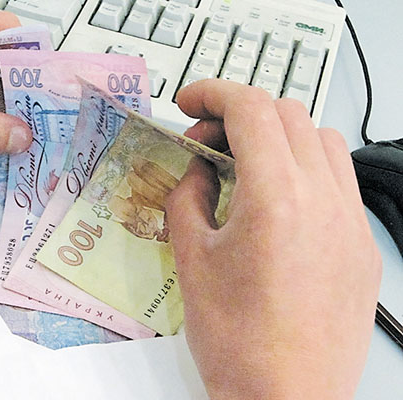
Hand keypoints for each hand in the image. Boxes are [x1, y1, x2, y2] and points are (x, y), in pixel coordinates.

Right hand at [166, 79, 380, 398]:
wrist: (286, 399)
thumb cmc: (238, 342)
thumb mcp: (192, 259)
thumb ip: (189, 197)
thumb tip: (197, 169)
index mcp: (276, 198)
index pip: (251, 109)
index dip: (214, 93)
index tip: (191, 102)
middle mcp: (324, 201)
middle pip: (289, 114)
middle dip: (241, 114)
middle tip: (207, 143)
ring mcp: (351, 223)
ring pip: (323, 141)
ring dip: (280, 137)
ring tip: (245, 168)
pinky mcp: (363, 246)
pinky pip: (340, 182)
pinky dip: (307, 169)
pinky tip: (279, 202)